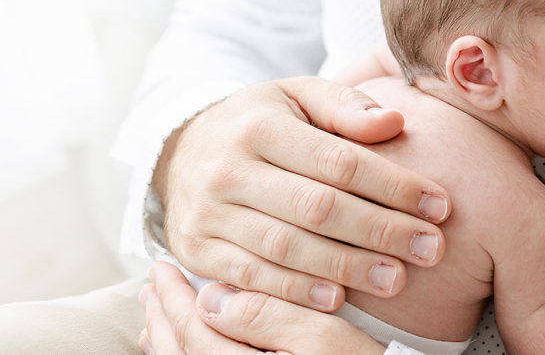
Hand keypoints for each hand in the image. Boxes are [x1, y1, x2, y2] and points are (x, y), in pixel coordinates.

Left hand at [139, 261, 384, 354]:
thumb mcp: (325, 339)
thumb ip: (268, 317)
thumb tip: (215, 297)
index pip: (193, 333)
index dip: (175, 298)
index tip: (162, 266)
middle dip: (163, 317)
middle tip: (151, 285)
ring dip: (168, 339)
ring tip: (159, 312)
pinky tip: (188, 345)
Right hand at [155, 76, 451, 310]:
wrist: (181, 150)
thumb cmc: (261, 121)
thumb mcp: (298, 96)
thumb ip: (346, 107)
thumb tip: (394, 122)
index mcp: (260, 126)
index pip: (339, 161)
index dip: (394, 186)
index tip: (440, 205)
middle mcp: (228, 170)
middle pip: (317, 207)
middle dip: (381, 231)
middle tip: (431, 248)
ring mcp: (207, 214)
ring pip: (286, 247)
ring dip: (347, 267)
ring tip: (397, 279)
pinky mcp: (196, 251)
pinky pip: (250, 277)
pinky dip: (295, 291)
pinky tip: (337, 299)